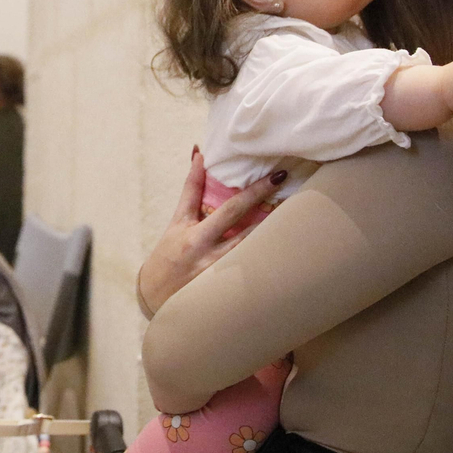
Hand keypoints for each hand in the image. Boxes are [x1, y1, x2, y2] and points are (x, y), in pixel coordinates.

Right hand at [136, 151, 285, 316]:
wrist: (158, 299)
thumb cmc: (168, 257)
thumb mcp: (176, 224)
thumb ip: (191, 192)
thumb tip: (199, 155)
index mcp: (186, 228)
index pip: (195, 192)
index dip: (203, 172)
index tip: (214, 153)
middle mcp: (201, 245)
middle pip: (231, 213)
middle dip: (256, 193)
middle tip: (279, 176)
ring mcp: (216, 266)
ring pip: (248, 242)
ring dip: (270, 225)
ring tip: (295, 210)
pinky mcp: (228, 284)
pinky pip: (252, 265)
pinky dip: (267, 253)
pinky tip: (288, 246)